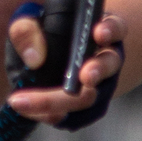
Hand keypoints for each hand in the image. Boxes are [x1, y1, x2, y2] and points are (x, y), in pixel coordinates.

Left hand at [2, 8, 126, 127]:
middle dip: (99, 70)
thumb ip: (26, 30)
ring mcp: (102, 86)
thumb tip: (34, 58)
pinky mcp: (90, 108)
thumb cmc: (44, 34)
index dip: (110, 30)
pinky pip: (79, 116)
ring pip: (95, 96)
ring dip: (72, 102)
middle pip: (109, 64)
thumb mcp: (30, 24)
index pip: (115, 27)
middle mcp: (107, 59)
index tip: (99, 33)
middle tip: (86, 76)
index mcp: (101, 31)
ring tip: (47, 108)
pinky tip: (33, 113)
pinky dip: (58, 115)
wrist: (52, 60)